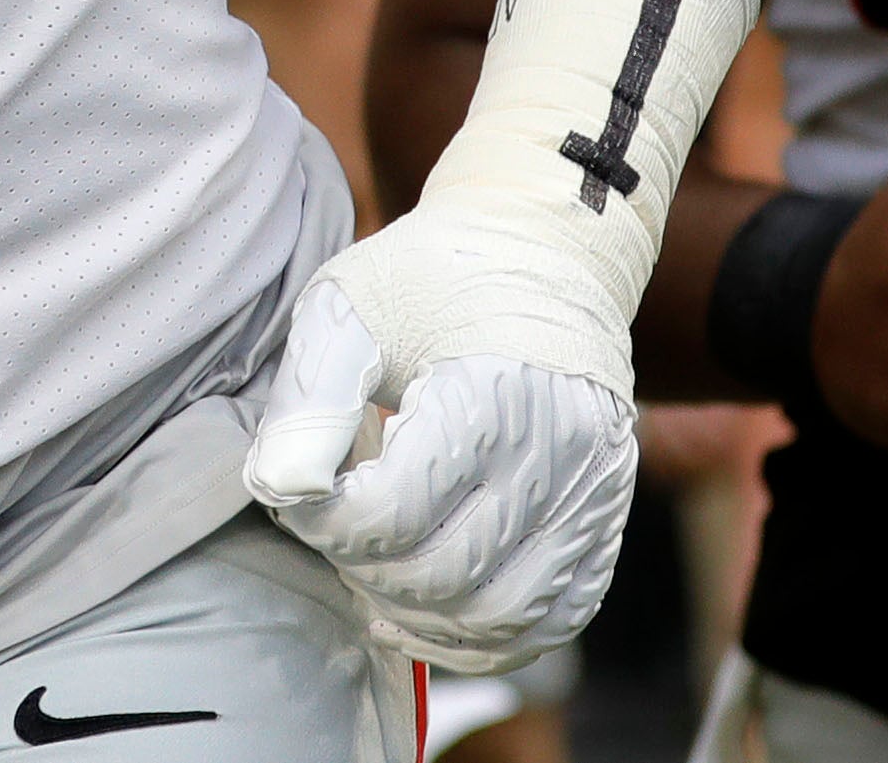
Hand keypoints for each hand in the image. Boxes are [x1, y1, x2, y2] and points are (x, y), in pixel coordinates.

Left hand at [241, 214, 638, 673]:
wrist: (546, 250)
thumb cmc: (436, 276)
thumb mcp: (353, 305)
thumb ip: (310, 399)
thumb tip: (280, 490)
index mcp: (490, 394)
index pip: (391, 515)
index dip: (325, 521)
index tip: (302, 491)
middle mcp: (557, 453)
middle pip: (443, 573)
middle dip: (365, 566)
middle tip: (333, 525)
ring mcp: (593, 492)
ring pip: (501, 616)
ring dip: (420, 615)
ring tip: (373, 572)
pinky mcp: (606, 516)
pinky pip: (554, 618)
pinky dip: (487, 637)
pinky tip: (427, 613)